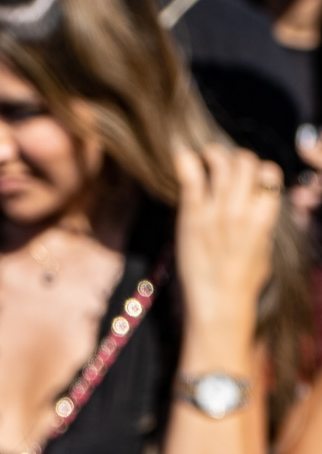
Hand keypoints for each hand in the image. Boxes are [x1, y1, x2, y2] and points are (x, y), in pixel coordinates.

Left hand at [174, 144, 280, 344]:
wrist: (219, 301)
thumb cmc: (245, 281)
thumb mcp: (267, 248)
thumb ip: (265, 221)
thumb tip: (266, 203)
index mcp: (265, 217)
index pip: (270, 173)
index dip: (262, 170)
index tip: (253, 177)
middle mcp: (242, 209)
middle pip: (245, 161)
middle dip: (239, 159)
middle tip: (228, 165)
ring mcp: (216, 210)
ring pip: (221, 162)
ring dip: (215, 153)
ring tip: (208, 156)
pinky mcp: (192, 214)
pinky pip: (190, 175)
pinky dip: (186, 159)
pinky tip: (183, 155)